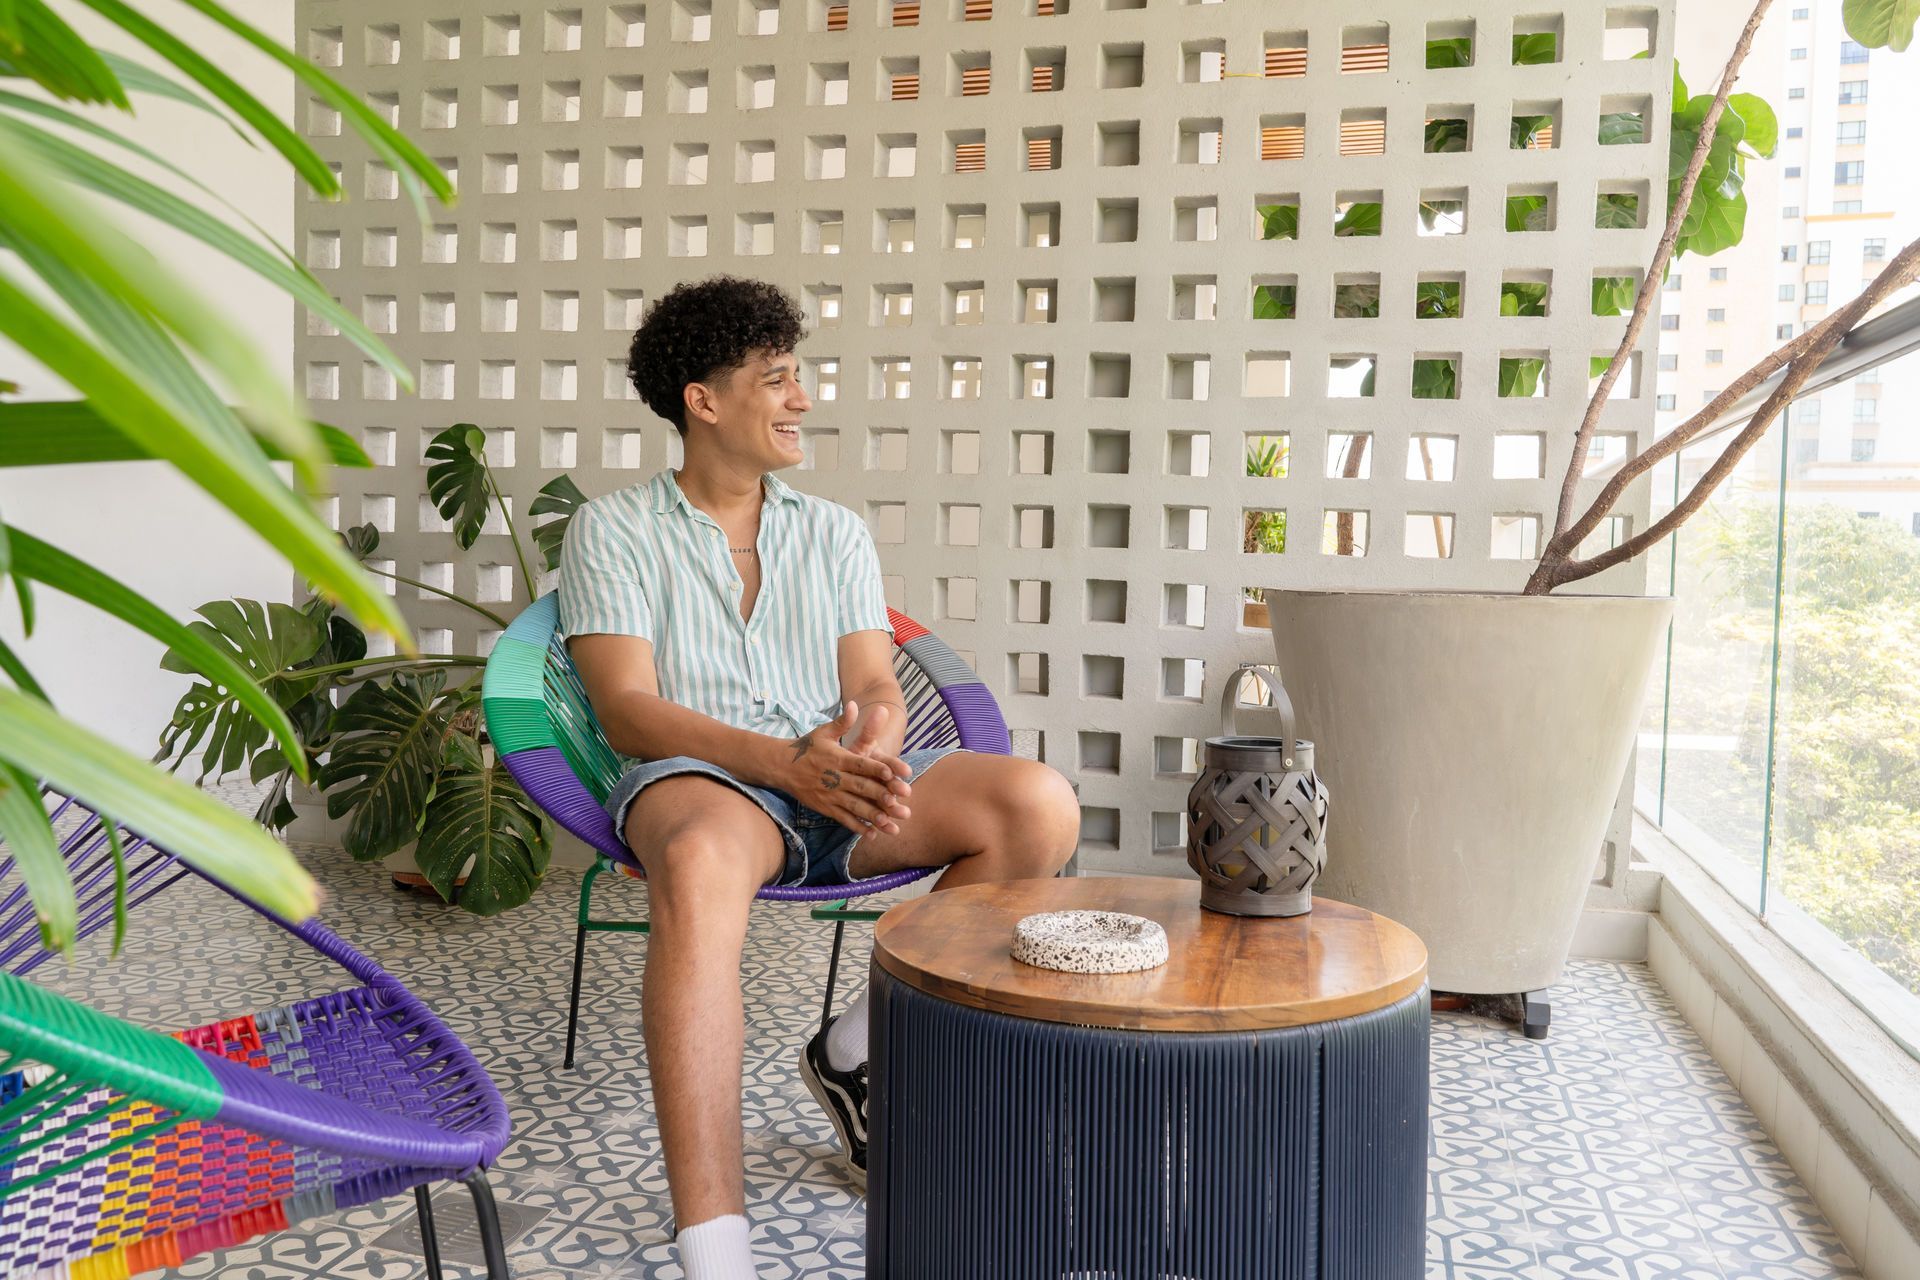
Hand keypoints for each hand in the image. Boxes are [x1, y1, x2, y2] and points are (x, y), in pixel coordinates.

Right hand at [777, 701, 912, 834]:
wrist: (779, 766)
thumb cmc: (806, 747)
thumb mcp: (823, 732)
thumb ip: (842, 722)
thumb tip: (855, 705)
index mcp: (836, 758)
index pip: (859, 764)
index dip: (875, 769)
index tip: (892, 773)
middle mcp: (833, 777)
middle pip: (859, 787)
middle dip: (879, 794)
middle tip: (899, 801)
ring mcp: (828, 795)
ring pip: (853, 806)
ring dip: (872, 815)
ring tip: (890, 822)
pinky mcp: (824, 807)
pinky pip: (842, 818)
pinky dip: (856, 827)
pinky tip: (872, 833)